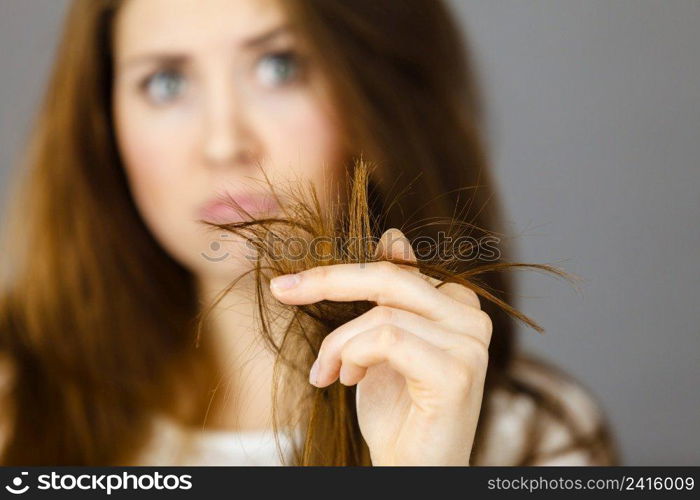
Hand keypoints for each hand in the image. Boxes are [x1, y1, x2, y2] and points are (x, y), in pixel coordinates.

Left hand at [269, 228, 491, 465]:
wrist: (410, 469)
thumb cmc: (396, 412)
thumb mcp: (383, 346)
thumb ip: (390, 296)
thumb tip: (394, 237)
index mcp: (456, 305)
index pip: (395, 268)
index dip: (340, 272)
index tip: (289, 284)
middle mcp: (471, 317)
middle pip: (389, 278)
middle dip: (328, 282)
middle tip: (282, 291)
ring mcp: (470, 344)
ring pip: (381, 314)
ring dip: (338, 345)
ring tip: (327, 374)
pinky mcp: (457, 372)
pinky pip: (387, 339)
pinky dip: (353, 356)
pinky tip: (346, 382)